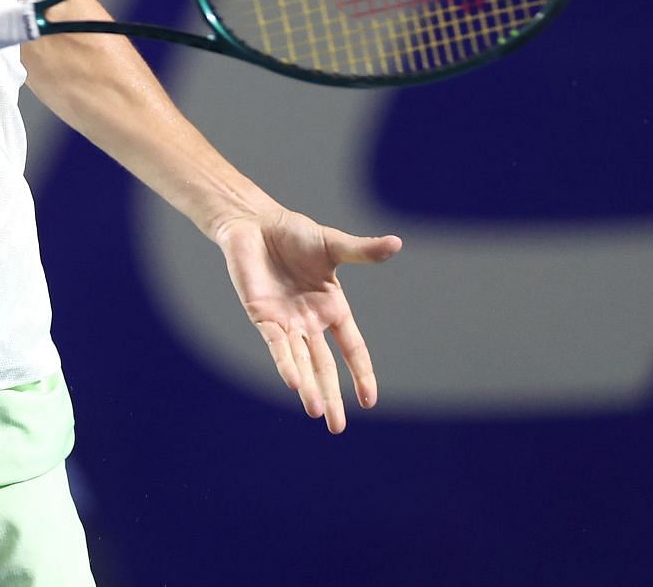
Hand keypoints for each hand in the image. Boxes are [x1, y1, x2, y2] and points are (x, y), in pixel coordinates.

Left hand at [213, 207, 402, 432]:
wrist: (255, 224)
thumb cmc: (295, 234)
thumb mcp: (333, 245)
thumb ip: (362, 251)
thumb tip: (396, 243)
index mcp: (332, 308)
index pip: (352, 348)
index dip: (362, 373)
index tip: (370, 401)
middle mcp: (310, 321)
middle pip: (325, 366)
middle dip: (332, 396)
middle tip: (337, 427)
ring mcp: (287, 322)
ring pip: (301, 362)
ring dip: (309, 387)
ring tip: (318, 413)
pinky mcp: (263, 317)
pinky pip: (276, 345)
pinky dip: (286, 364)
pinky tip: (294, 385)